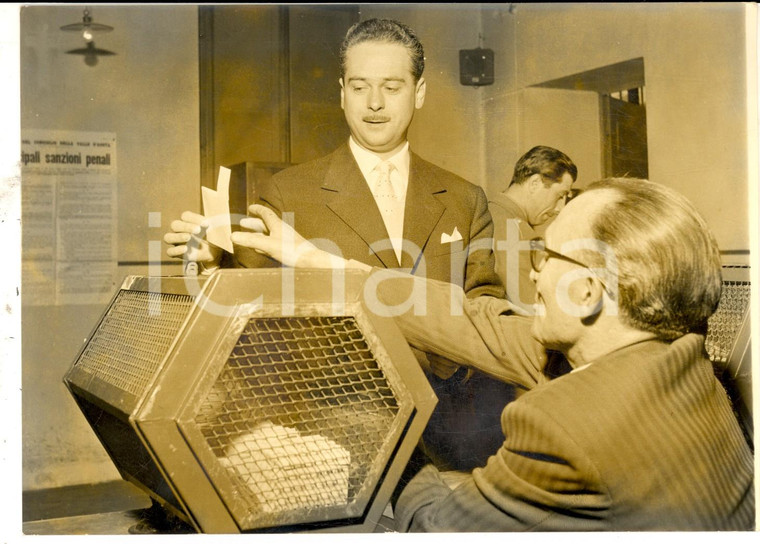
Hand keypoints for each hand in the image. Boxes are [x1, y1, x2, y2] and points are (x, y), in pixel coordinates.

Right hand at [163, 211, 222, 264]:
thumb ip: (215, 225)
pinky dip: (176, 250)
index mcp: (189, 221)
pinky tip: (185, 249)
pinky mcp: (177, 253)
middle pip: (175, 225)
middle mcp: (180, 230)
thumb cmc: (214, 238)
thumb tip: (213, 222)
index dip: (194, 218)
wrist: (215, 252)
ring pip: (168, 237)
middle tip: (198, 230)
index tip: (207, 223)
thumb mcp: (216, 230)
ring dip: (178, 237)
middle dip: (186, 226)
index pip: (185, 216)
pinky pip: (170, 251)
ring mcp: (177, 242)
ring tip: (189, 238)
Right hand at [231, 204, 346, 268]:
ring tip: (248, 236)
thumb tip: (233, 236)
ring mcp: (285, 241)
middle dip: (254, 223)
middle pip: (266, 224)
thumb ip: (251, 241)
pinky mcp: (287, 251)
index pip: (266, 214)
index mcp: (278, 225)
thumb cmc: (293, 251)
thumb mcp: (268, 245)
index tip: (250, 208)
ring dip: (258, 234)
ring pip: (269, 235)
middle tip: (243, 223)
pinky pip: (272, 245)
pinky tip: (260, 249)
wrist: (311, 262)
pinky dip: (264, 244)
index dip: (257, 210)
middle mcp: (282, 231)